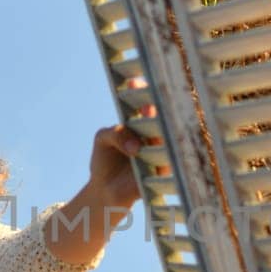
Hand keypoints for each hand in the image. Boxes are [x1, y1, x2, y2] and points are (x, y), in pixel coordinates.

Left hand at [87, 75, 158, 209]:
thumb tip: (136, 146)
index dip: (142, 89)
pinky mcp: (162, 172)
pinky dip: (162, 162)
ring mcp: (159, 151)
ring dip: (159, 137)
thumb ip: (115, 134)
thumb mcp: (102, 139)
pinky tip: (157, 160)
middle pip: (161, 118)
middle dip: (155, 112)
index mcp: (139, 121)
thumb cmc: (105, 159)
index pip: (145, 101)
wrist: (105, 190)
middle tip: (147, 108)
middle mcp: (153, 134)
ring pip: (167, 141)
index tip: (135, 81)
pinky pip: (167, 165)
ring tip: (151, 135)